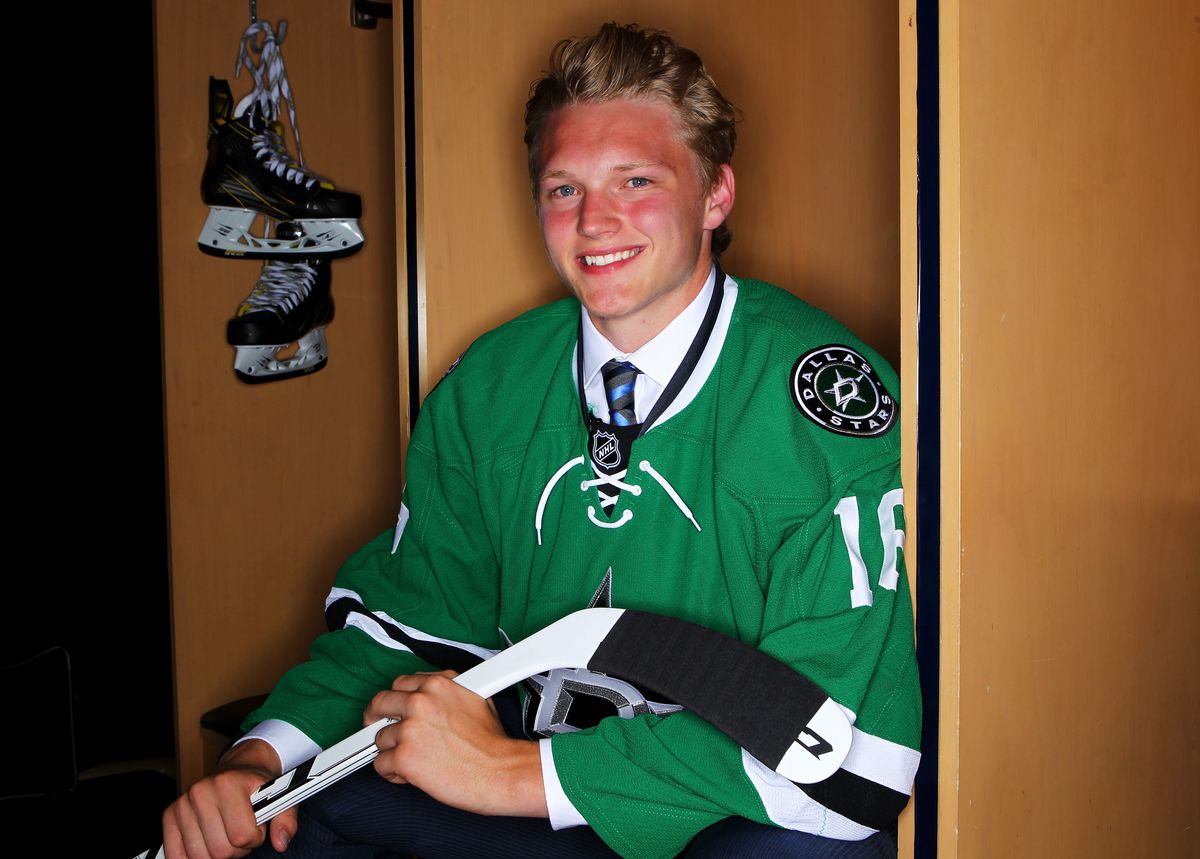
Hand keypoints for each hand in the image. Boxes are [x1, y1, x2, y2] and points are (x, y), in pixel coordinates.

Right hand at [161, 739, 297, 857]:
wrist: (237, 768)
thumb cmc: (257, 786)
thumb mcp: (280, 795)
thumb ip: (286, 818)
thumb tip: (281, 842)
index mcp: (228, 783)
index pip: (242, 835)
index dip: (255, 837)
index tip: (257, 826)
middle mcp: (201, 791)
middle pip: (221, 850)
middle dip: (237, 849)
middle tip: (241, 832)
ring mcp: (182, 804)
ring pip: (201, 857)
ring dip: (218, 854)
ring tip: (227, 835)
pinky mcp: (170, 816)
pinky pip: (176, 855)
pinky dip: (194, 857)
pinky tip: (207, 843)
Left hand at [364, 671, 547, 817]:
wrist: (501, 771)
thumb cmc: (492, 743)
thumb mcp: (476, 698)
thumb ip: (446, 694)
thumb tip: (430, 698)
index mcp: (438, 684)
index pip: (400, 684)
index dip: (396, 700)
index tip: (393, 710)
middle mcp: (421, 701)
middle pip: (379, 704)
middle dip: (376, 719)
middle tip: (380, 731)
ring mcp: (410, 729)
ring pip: (379, 738)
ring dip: (391, 750)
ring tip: (412, 760)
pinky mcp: (404, 757)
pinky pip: (380, 764)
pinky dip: (392, 773)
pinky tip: (409, 775)